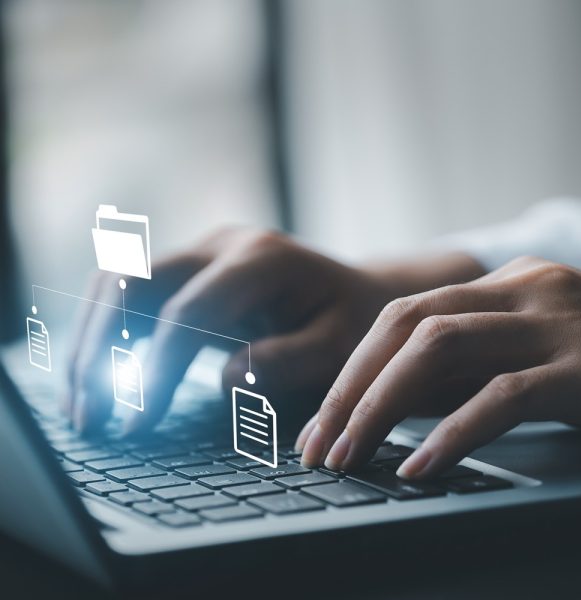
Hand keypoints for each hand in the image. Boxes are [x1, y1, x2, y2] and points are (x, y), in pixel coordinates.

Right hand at [68, 228, 478, 432]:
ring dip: (91, 340)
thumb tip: (224, 377)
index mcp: (260, 259)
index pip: (185, 312)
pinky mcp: (191, 272)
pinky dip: (108, 335)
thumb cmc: (351, 322)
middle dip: (98, 348)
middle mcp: (222, 245)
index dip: (153, 370)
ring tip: (80, 403)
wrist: (353, 294)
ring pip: (118, 283)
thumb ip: (286, 361)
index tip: (136, 423)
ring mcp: (202, 253)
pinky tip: (102, 378)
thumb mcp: (338, 346)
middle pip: (131, 282)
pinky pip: (132, 295)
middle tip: (87, 415)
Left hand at [298, 256, 580, 478]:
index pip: (402, 317)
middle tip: (318, 444)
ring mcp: (558, 323)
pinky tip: (418, 466)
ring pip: (440, 350)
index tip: (322, 420)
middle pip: (407, 326)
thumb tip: (382, 407)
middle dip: (352, 388)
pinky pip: (502, 396)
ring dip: (382, 407)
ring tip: (349, 456)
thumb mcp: (521, 355)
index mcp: (502, 284)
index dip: (353, 369)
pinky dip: (451, 433)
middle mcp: (524, 289)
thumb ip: (461, 370)